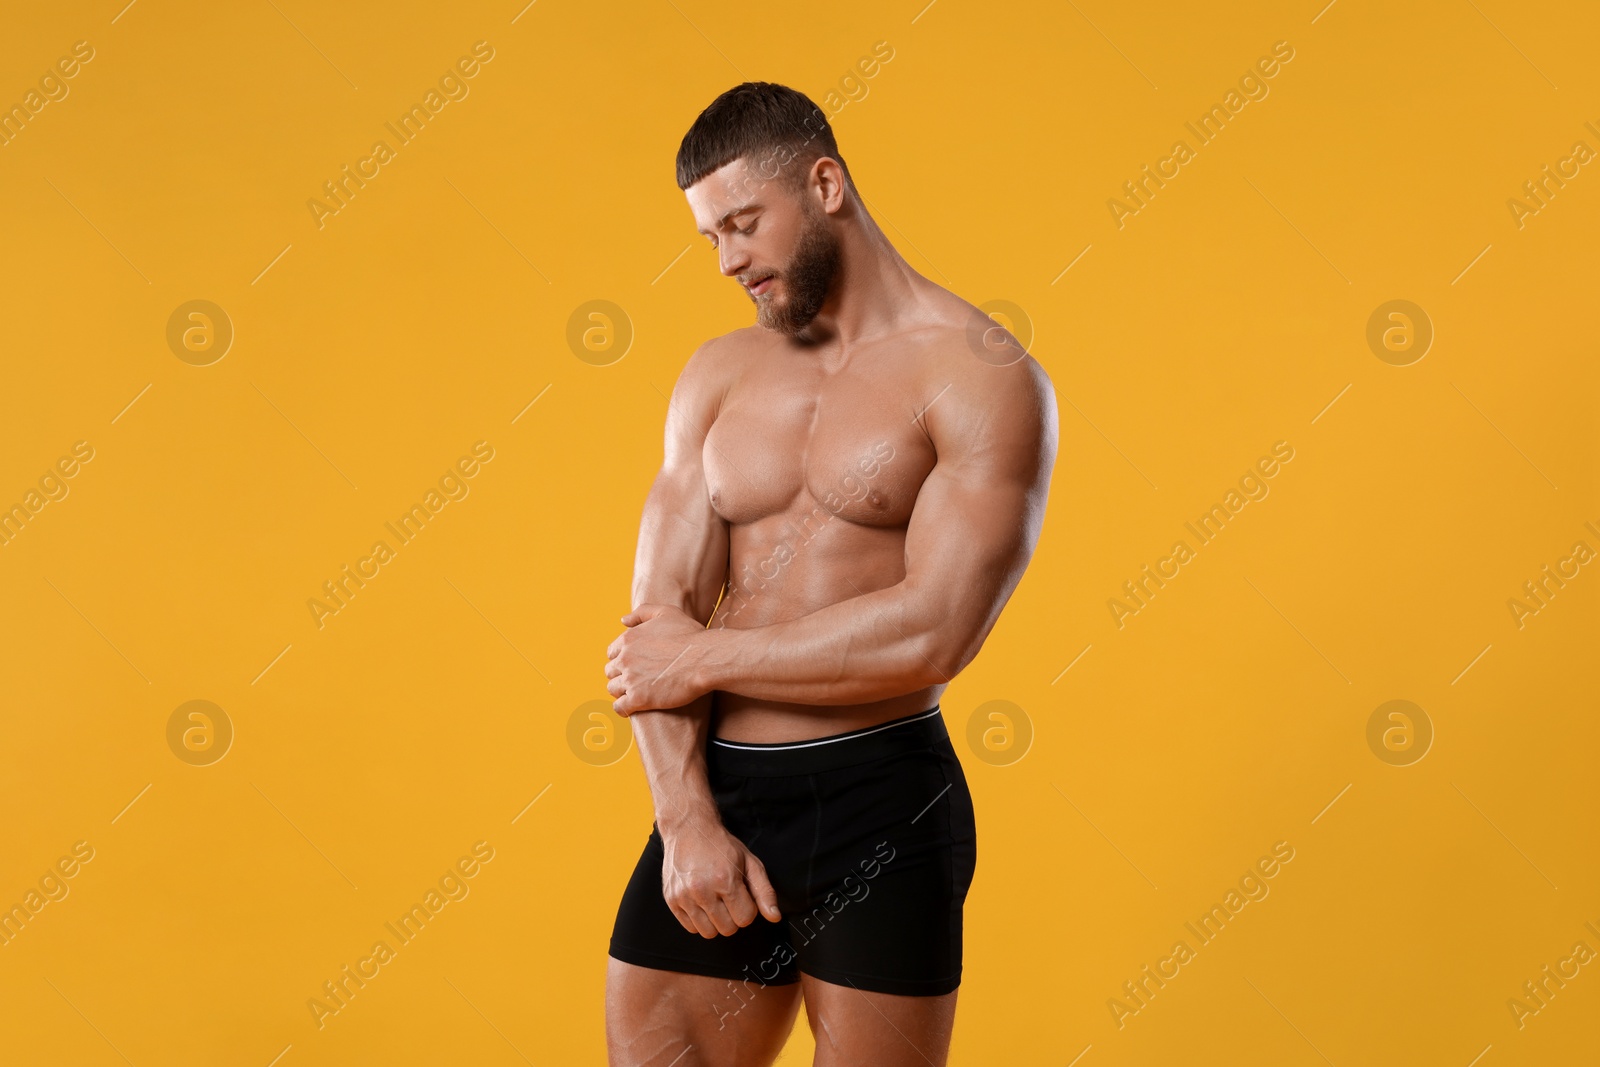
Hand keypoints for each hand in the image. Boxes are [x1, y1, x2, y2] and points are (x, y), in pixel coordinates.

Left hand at [605, 603, 709, 713]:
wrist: (705, 659)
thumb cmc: (690, 635)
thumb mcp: (666, 612)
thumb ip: (642, 612)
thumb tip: (623, 621)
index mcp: (628, 639)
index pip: (612, 653)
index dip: (623, 659)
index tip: (635, 665)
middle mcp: (625, 659)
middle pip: (611, 671)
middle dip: (621, 675)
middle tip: (637, 680)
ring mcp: (630, 679)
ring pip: (613, 689)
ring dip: (622, 692)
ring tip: (637, 694)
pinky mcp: (639, 699)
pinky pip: (620, 707)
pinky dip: (624, 708)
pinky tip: (634, 708)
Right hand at [661, 820, 781, 936]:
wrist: (689, 829)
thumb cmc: (720, 845)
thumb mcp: (750, 862)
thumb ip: (764, 891)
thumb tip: (774, 916)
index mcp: (724, 880)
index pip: (745, 918)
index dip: (748, 908)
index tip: (742, 896)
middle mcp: (702, 890)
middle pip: (727, 929)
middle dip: (733, 916)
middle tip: (728, 898)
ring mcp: (684, 896)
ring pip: (708, 933)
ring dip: (715, 921)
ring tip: (714, 901)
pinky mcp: (671, 900)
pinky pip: (690, 928)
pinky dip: (699, 920)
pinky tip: (701, 902)